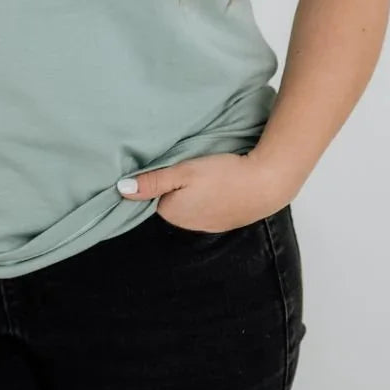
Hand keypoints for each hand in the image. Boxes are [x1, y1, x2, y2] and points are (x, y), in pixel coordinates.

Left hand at [116, 152, 297, 232]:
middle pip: (173, 202)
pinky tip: (220, 182)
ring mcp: (210, 225)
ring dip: (194, 191)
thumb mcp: (183, 171)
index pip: (154, 197)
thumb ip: (153, 181)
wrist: (268, 183)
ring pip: (192, 204)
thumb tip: (121, 189)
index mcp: (173, 213)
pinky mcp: (228, 220)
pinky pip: (210, 207)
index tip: (166, 165)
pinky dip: (212, 196)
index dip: (158, 180)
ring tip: (204, 171)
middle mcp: (189, 224)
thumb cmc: (223, 174)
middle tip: (186, 164)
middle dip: (175, 186)